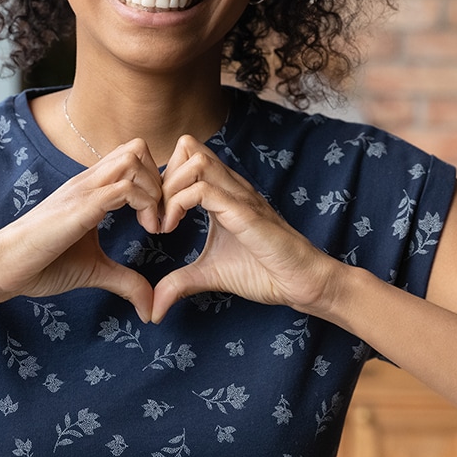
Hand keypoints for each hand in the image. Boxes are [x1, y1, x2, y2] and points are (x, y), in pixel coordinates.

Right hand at [0, 139, 161, 321]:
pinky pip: (123, 187)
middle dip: (160, 179)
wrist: (2, 267)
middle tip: (162, 217)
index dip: (155, 183)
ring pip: (133, 159)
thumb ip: (125, 280)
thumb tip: (150, 307)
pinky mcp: (80, 207)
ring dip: (155, 190)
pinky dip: (146, 205)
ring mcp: (83, 190)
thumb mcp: (94, 270)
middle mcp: (88, 181)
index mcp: (90, 188)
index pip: (132, 157)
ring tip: (154, 225)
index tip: (158, 219)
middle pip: (137, 148)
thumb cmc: (42, 264)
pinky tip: (147, 231)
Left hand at [152, 136, 338, 323]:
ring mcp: (238, 195)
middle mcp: (230, 185)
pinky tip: (172, 228)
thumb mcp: (209, 274)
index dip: (162, 179)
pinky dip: (178, 204)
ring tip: (164, 222)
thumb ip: (179, 282)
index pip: (186, 155)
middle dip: (162, 177)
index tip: (155, 215)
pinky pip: (204, 189)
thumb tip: (154, 309)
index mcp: (222, 191)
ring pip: (194, 160)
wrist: (302, 282)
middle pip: (187, 147)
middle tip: (155, 215)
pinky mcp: (244, 212)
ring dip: (169, 188)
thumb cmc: (263, 272)